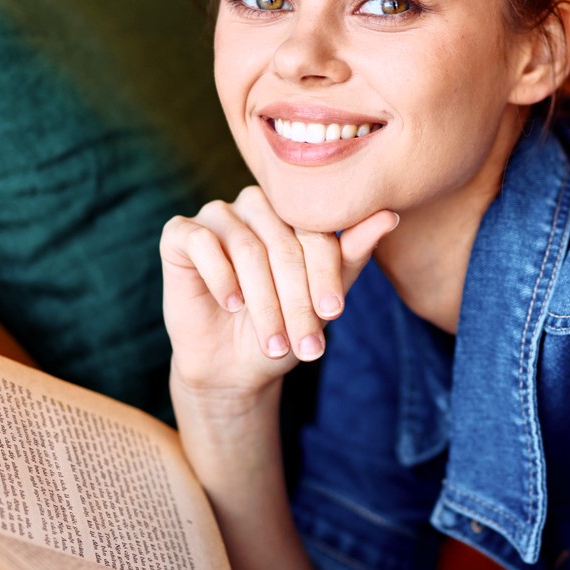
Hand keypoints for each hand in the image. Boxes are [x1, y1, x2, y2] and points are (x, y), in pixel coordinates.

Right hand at [160, 188, 398, 400]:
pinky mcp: (179, 232)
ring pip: (246, 248)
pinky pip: (202, 243)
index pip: (316, 232)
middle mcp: (256, 204)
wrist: (233, 365)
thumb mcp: (322, 298)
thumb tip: (389, 215)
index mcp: (294, 211)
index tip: (334, 315)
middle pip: (282, 244)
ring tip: (273, 342)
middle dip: (296, 300)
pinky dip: (221, 278)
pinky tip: (231, 305)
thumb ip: (351, 256)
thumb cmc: (283, 326)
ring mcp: (216, 214)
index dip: (325, 275)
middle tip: (305, 344)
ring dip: (263, 303)